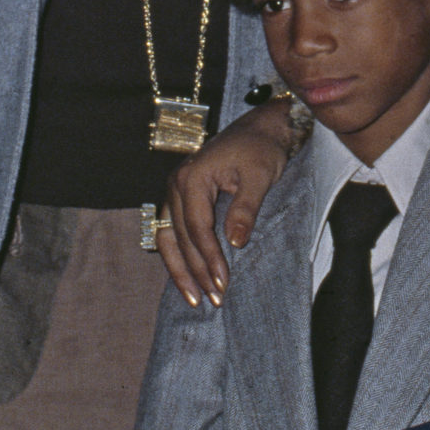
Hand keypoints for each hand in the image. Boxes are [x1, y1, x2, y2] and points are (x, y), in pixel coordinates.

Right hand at [164, 100, 294, 306]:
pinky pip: (172, 233)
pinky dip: (179, 257)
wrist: (259, 129)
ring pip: (168, 239)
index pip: (197, 228)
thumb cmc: (261, 149)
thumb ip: (246, 208)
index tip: (223, 283)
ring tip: (195, 300)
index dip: (209, 258)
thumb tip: (234, 243)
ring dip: (181, 271)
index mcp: (192, 177)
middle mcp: (175, 184)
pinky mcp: (180, 198)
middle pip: (180, 238)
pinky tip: (188, 279)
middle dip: (196, 271)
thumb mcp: (260, 176)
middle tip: (214, 300)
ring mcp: (174, 192)